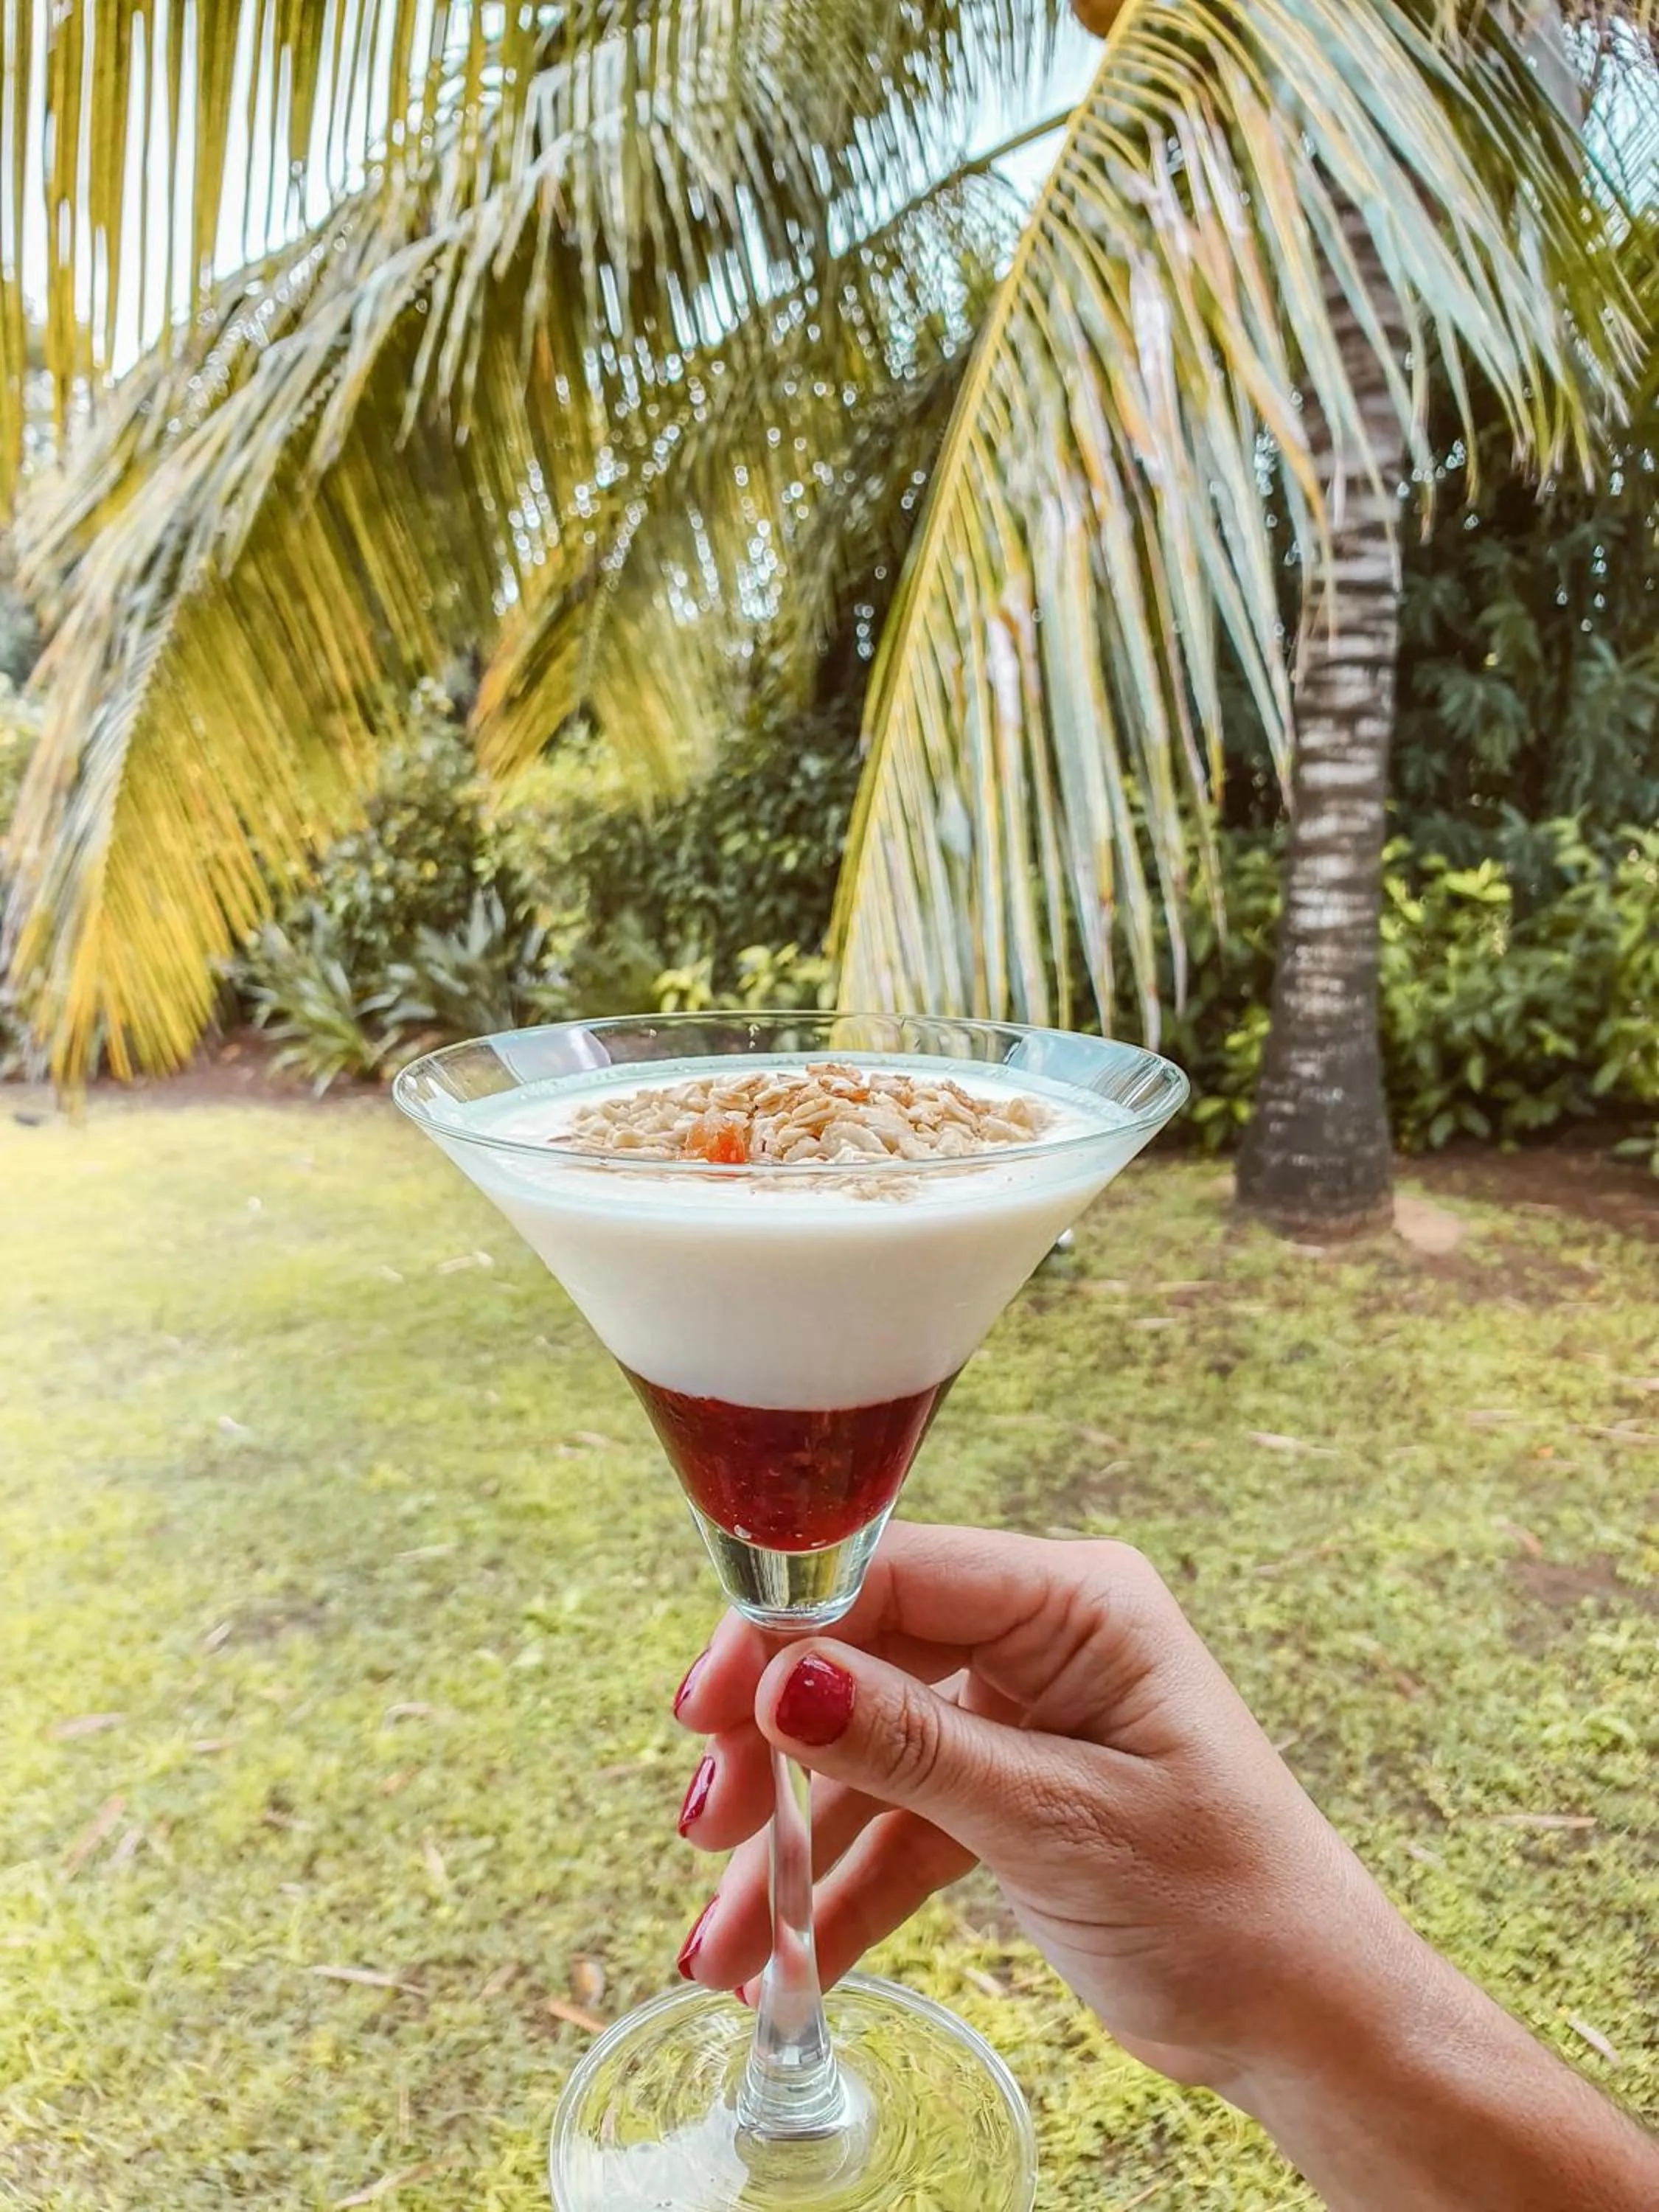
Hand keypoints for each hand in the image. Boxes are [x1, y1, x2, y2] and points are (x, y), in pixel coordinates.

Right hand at [669, 1521, 1396, 2092]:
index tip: (704, 1706)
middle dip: (776, 1749)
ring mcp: (1021, 1712)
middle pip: (864, 1658)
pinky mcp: (1008, 1788)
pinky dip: (845, 1886)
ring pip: (868, 1752)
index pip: (895, 1573)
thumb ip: (912, 1746)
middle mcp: (1042, 1636)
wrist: (1309, 2023)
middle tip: (708, 1827)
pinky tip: (786, 1958)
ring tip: (727, 1940)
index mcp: (1075, 1600)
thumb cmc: (1227, 1905)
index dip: (786, 1629)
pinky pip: (901, 1820)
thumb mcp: (1055, 1822)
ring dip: (796, 1844)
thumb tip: (782, 1681)